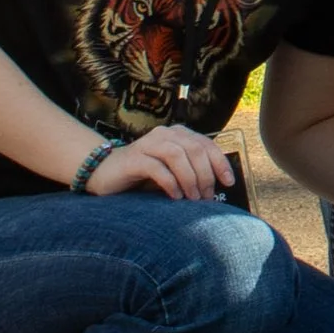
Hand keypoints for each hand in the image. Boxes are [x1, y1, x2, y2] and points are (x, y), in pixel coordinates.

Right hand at [83, 124, 238, 199]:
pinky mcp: (133, 158)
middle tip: (206, 197)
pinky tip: (175, 197)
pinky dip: (170, 182)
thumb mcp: (171, 171)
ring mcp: (148, 144)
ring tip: (192, 198)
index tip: (228, 182)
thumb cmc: (143, 175)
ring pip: (177, 155)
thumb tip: (215, 188)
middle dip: (205, 175)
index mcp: (178, 134)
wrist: (105, 172)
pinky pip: (157, 167)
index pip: (206, 144)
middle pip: (194, 149)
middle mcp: (164, 134)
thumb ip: (190, 171)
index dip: (220, 163)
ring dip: (189, 179)